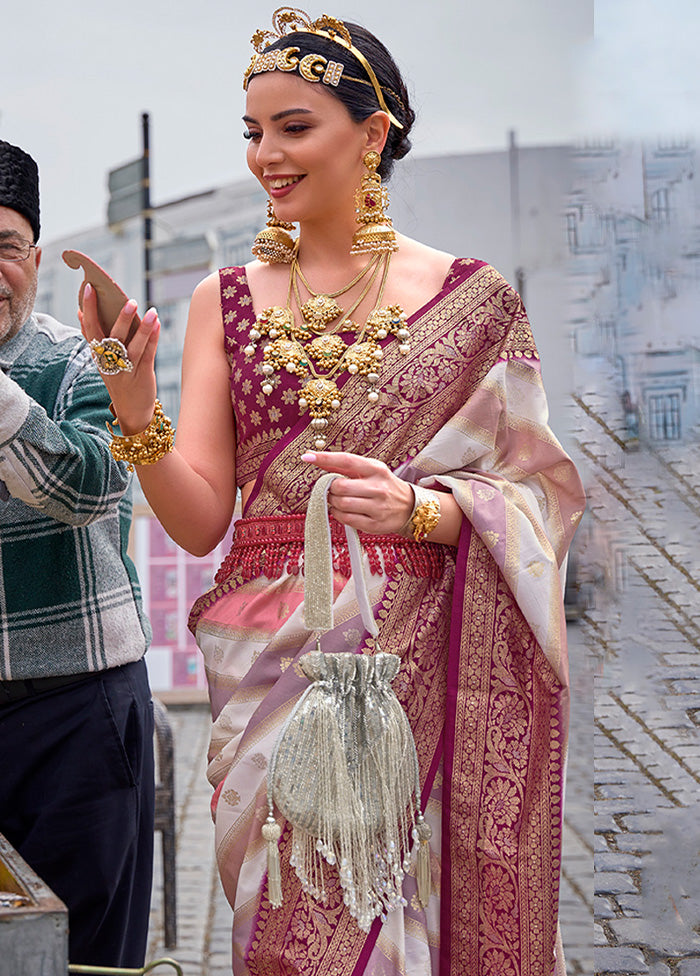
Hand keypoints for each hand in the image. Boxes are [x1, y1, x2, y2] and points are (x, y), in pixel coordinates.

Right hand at [79, 283, 159, 433]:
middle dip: (119, 318)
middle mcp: (109, 363)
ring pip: (133, 347)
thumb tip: (79, 313)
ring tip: (151, 311)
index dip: (88, 310)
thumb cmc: (118, 380)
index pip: (90, 330)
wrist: (132, 412)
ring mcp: (126, 370)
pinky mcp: (142, 376)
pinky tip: (158, 324)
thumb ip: (93, 338)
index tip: (88, 289)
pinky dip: (153, 339)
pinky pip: (148, 355)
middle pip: (111, 338)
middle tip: (128, 300)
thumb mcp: (102, 361)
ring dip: (143, 328)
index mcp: (98, 356)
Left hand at [302, 451, 413, 535]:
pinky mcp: (375, 524)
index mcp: (376, 469)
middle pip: (340, 487)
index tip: (307, 457)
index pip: (347, 460)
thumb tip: (312, 456)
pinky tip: (344, 511)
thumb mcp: (368, 471)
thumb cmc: (382, 485)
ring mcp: (378, 507)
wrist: (408, 506)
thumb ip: (341, 466)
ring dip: (333, 503)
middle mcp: (378, 487)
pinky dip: (339, 515)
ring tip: (339, 501)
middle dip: (331, 489)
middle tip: (334, 490)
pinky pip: (346, 519)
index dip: (325, 458)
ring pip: (341, 504)